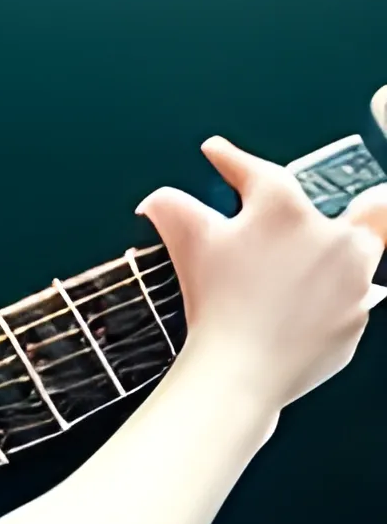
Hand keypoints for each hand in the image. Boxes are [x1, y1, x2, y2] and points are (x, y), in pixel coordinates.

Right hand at [137, 136, 386, 414]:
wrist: (241, 370)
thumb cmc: (216, 302)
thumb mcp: (187, 243)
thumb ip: (170, 207)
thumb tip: (158, 201)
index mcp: (286, 210)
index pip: (257, 171)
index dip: (229, 159)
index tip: (217, 153)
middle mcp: (333, 236)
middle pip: (368, 203)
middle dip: (362, 198)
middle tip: (351, 200)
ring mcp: (354, 280)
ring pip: (366, 251)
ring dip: (346, 250)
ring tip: (321, 261)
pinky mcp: (358, 318)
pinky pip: (351, 298)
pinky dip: (329, 297)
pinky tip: (301, 307)